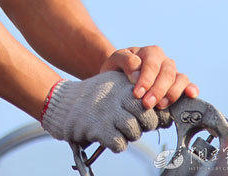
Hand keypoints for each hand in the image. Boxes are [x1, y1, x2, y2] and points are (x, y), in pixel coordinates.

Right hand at [41, 71, 171, 151]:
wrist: (64, 102)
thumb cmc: (95, 96)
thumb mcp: (116, 84)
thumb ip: (137, 93)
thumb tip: (163, 112)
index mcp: (125, 84)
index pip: (152, 100)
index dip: (155, 112)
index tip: (152, 116)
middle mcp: (118, 97)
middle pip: (148, 117)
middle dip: (146, 125)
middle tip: (137, 123)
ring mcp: (108, 113)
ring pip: (135, 131)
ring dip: (130, 134)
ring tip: (119, 128)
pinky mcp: (99, 128)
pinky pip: (120, 144)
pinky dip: (116, 143)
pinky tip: (109, 135)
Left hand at [99, 46, 198, 109]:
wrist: (120, 75)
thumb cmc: (118, 67)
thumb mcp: (116, 60)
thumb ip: (126, 62)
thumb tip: (137, 75)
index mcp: (150, 52)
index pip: (152, 65)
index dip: (146, 80)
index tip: (137, 94)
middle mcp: (164, 60)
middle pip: (167, 73)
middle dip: (158, 90)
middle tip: (146, 104)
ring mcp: (173, 72)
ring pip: (180, 79)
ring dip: (171, 94)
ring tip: (159, 106)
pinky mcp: (178, 85)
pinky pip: (189, 85)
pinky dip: (191, 89)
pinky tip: (191, 95)